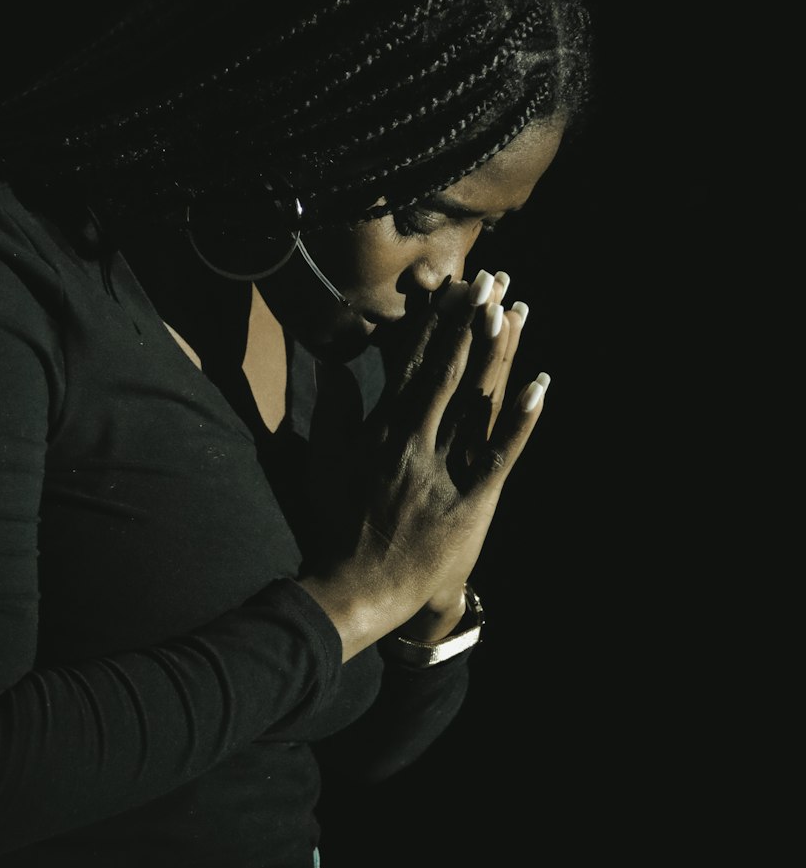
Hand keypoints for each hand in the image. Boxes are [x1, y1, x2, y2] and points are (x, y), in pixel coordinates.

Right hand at [298, 269, 549, 658]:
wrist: (360, 586)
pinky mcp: (473, 498)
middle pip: (448, 369)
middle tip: (491, 282)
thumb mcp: (326, 460)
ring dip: (498, 353)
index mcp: (382, 428)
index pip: (413, 362)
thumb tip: (329, 362)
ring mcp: (445, 468)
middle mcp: (415, 439)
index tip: (454, 287)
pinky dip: (522, 418)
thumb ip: (332, 409)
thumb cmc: (340, 524)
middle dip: (470, 322)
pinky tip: (542, 385)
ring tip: (514, 311)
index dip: (437, 321)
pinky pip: (503, 451)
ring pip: (477, 400)